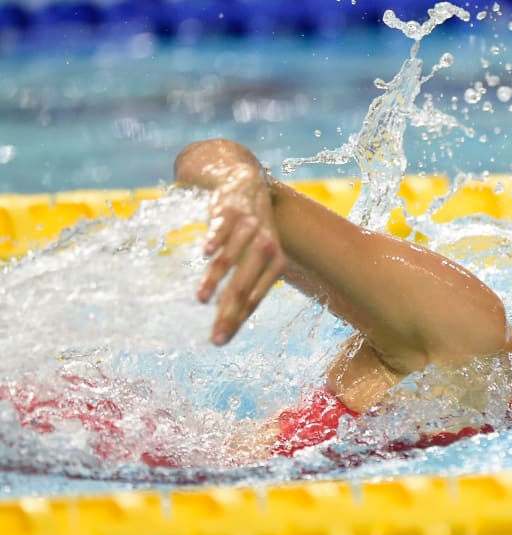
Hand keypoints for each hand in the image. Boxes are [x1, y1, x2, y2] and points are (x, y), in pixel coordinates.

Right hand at [196, 167, 286, 344]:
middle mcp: (266, 247)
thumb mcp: (255, 258)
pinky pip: (222, 228)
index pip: (255, 298)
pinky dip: (215, 239)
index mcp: (276, 263)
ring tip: (201, 300)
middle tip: (215, 336)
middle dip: (228, 312)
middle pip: (244, 285)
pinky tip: (206, 252)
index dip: (238, 319)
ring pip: (231, 258)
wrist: (247, 184)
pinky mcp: (230, 212)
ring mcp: (249, 228)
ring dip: (216, 279)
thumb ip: (244, 287)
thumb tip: (227, 325)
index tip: (221, 339)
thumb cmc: (249, 232)